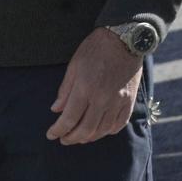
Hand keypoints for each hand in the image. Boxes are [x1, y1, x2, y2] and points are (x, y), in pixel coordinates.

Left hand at [46, 28, 144, 143]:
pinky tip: (100, 132)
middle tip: (63, 139)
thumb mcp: (73, 66)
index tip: (51, 135)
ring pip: (103, 129)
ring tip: (79, 138)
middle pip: (86, 128)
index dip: (58, 130)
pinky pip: (119, 123)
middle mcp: (102, 99)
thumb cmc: (94, 50)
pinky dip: (108, 131)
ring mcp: (118, 102)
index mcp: (85, 89)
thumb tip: (56, 110)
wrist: (124, 41)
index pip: (69, 118)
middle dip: (72, 137)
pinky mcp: (130, 101)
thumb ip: (65, 91)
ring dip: (89, 137)